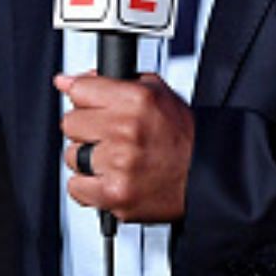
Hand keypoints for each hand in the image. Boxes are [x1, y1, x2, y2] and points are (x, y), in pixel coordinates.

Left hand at [55, 71, 193, 222]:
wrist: (210, 177)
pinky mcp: (114, 194)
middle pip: (70, 123)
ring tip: (117, 160)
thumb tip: (65, 81)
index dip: (86, 100)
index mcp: (136, 100)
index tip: (93, 107)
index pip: (79, 90)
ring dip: (89, 160)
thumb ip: (108, 82)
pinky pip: (76, 187)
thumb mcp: (156, 94)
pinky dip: (90, 187)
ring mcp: (119, 164)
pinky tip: (112, 179)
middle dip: (88, 130)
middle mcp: (126, 130)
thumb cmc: (184, 137)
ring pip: (72, 155)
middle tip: (112, 137)